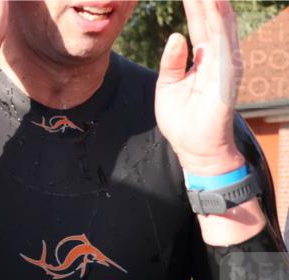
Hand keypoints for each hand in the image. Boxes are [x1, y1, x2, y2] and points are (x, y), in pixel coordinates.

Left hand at [156, 0, 244, 174]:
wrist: (194, 148)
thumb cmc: (183, 119)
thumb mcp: (168, 85)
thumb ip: (172, 61)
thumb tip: (177, 35)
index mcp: (204, 57)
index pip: (199, 22)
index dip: (194, 2)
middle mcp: (219, 56)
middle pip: (212, 18)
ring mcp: (226, 64)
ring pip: (221, 25)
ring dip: (214, 3)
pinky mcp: (227, 75)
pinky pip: (224, 44)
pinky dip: (220, 23)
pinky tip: (215, 5)